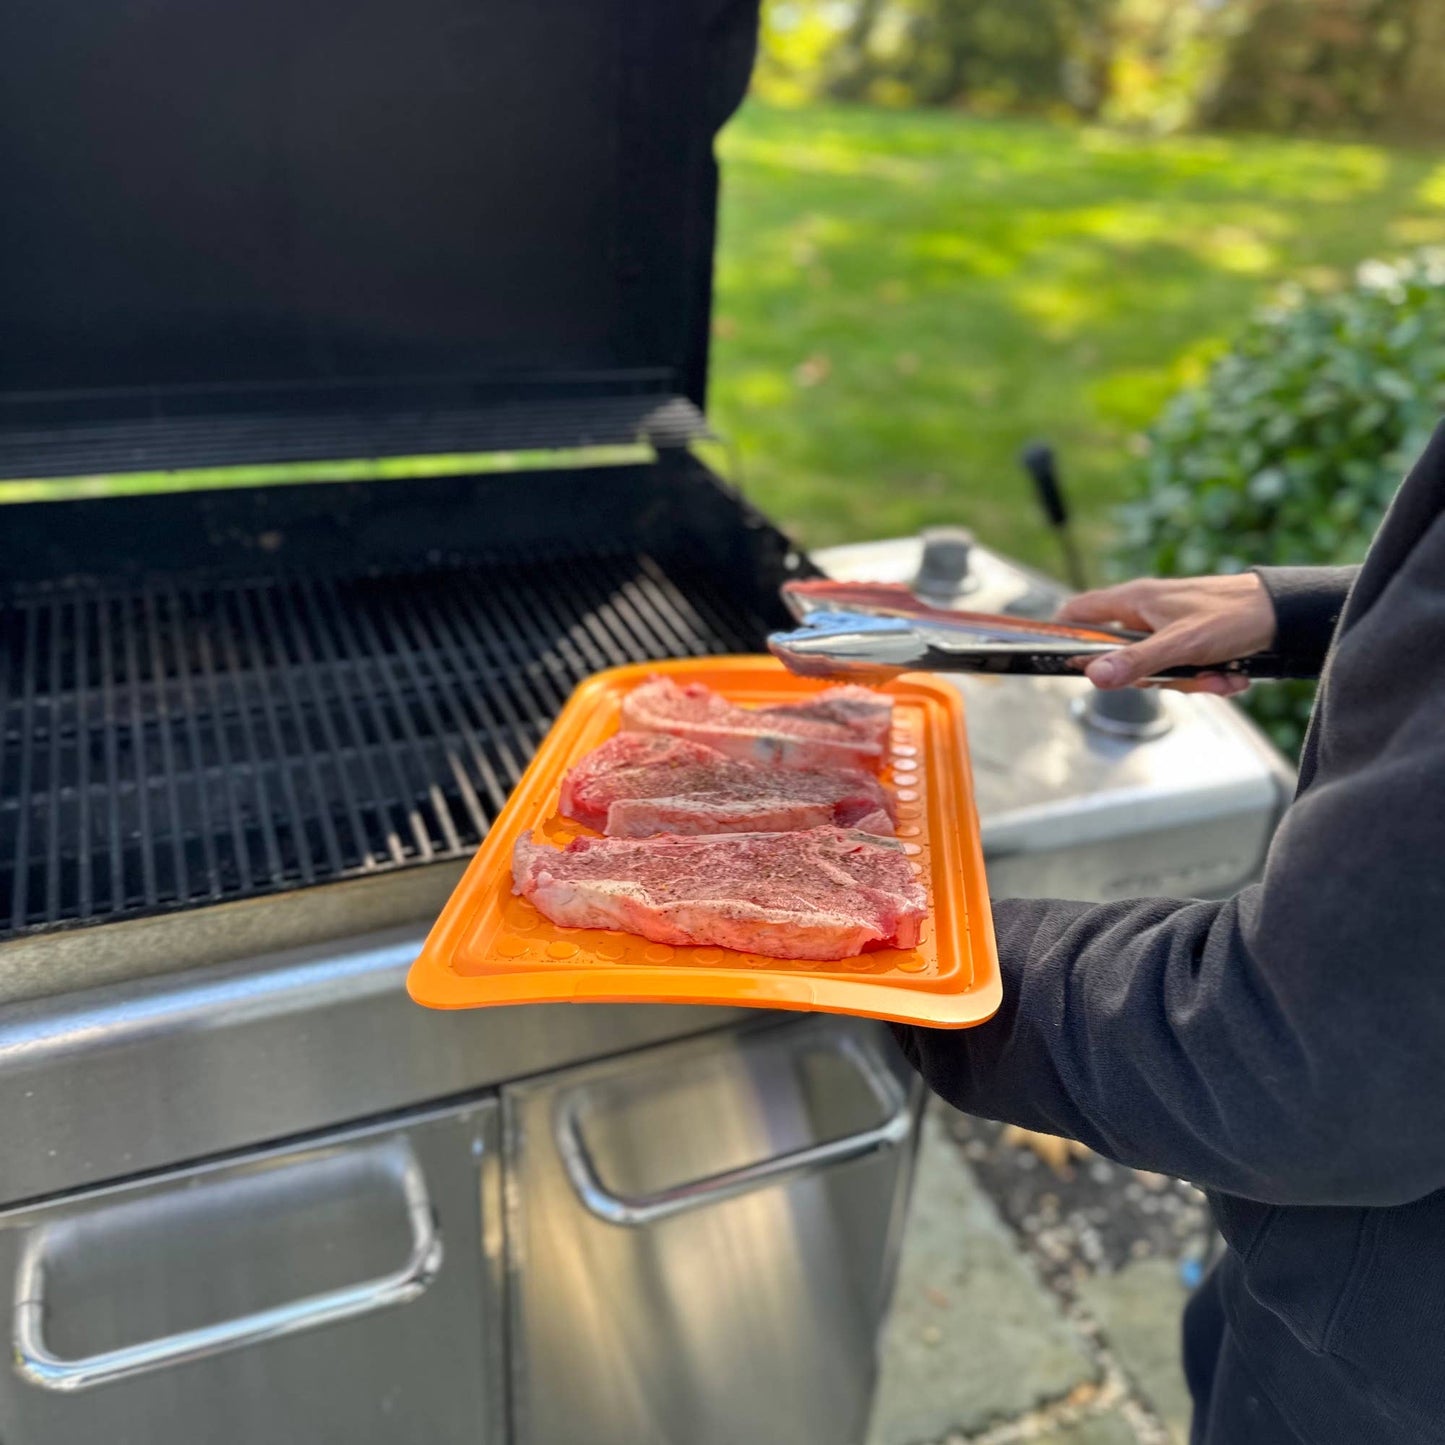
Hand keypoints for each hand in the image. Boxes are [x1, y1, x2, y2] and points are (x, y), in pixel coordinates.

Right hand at [1056, 573, 1276, 693]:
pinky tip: (1232, 677)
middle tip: (1177, 678)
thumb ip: (1136, 662)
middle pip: (1121, 655)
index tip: (1067, 663)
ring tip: (1220, 677)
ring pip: (1157, 668)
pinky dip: (1208, 679)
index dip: (1066, 635)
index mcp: (1134, 601)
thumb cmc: (1233, 616)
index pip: (1079, 612)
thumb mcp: (1181, 644)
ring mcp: (1169, 628)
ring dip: (1190, 681)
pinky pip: (1184, 670)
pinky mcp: (1192, 641)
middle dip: (1152, 677)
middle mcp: (1147, 613)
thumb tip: (1093, 677)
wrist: (1287, 614)